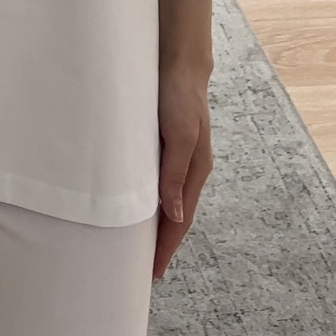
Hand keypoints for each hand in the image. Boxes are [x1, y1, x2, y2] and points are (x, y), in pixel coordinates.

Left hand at [152, 61, 213, 281]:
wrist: (179, 62)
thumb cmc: (179, 95)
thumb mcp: (178, 133)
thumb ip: (174, 172)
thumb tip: (174, 216)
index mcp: (196, 169)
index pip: (181, 219)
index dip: (167, 246)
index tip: (154, 272)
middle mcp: (190, 167)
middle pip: (176, 215)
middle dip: (163, 242)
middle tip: (143, 268)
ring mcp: (179, 156)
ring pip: (168, 199)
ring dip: (157, 222)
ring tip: (139, 244)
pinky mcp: (167, 144)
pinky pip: (160, 181)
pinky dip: (152, 199)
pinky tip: (139, 202)